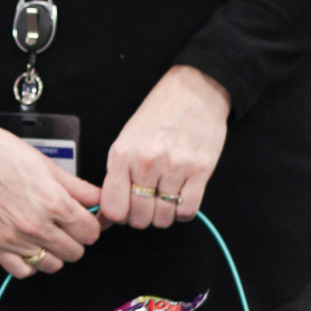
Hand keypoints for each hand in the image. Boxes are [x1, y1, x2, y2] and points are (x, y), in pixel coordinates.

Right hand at [0, 100, 102, 276]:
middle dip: (75, 238)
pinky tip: (28, 245)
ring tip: (47, 234)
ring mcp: (12, 239)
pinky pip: (22, 271)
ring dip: (54, 252)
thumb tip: (97, 199)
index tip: (85, 219)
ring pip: (52, 265)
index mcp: (52, 201)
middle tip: (66, 224)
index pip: (90, 232)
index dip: (91, 224)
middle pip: (75, 252)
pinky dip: (29, 262)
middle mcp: (34, 225)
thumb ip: (76, 187)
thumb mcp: (44, 163)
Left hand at [99, 66, 230, 229]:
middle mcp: (147, 162)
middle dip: (142, 217)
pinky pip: (188, 211)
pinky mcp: (201, 170)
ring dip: (164, 214)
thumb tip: (109, 213)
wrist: (193, 92)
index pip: (113, 208)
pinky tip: (180, 196)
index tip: (125, 210)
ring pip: (164, 218)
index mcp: (123, 155)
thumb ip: (117, 176)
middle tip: (147, 204)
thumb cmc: (157, 116)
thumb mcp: (126, 140)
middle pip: (139, 218)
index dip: (118, 216)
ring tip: (165, 197)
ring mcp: (175, 167)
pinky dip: (182, 211)